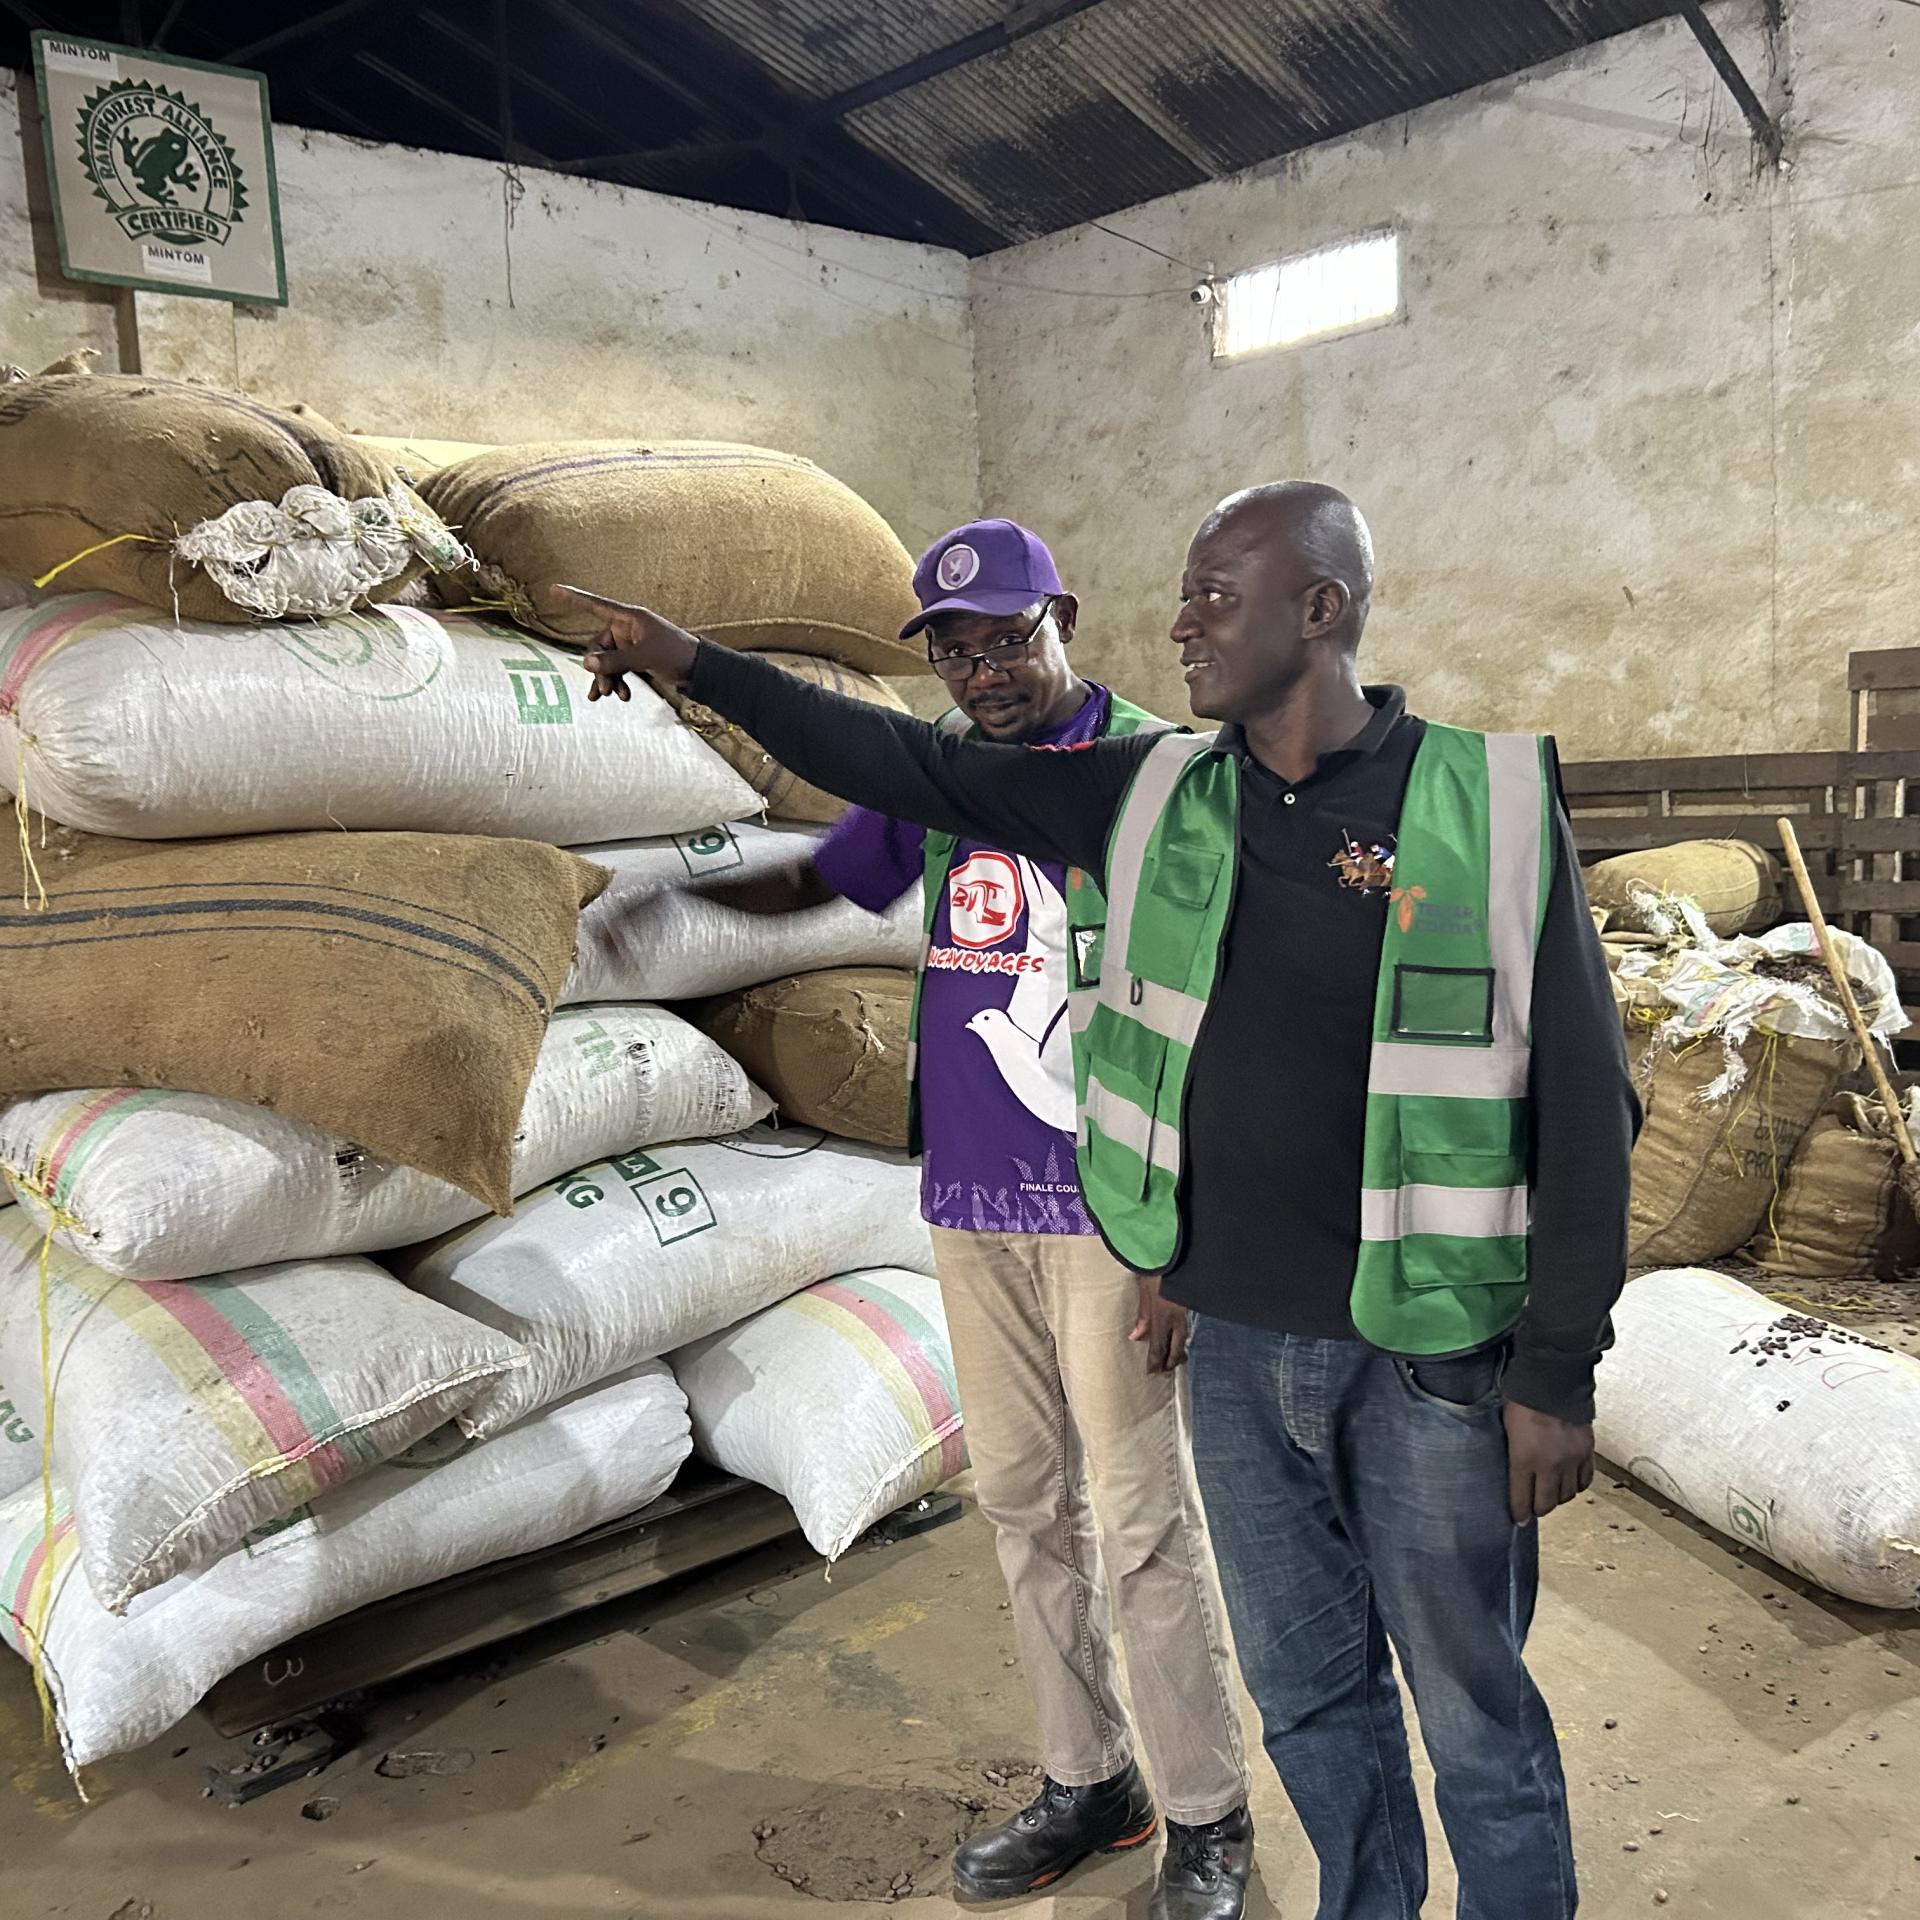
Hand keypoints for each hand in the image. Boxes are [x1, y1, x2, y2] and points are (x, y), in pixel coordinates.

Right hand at [551, 585, 700, 699]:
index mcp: (629, 617)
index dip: (573, 597)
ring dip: (607, 678)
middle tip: (603, 689)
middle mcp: (626, 628)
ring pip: (605, 661)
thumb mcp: (644, 657)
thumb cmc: (675, 653)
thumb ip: (615, 661)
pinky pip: (617, 669)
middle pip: (597, 646)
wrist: (698, 669)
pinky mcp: (634, 659)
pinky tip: (622, 696)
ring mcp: (629, 644)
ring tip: (610, 695)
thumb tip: (587, 663)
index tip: (553, 589)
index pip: (595, 605)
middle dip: (598, 667)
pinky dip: (617, 682)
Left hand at [1129, 1273, 1188, 1374]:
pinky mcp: (1188, 1302)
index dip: (1155, 1362)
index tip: (1151, 1373)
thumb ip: (1142, 1315)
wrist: (1174, 1252)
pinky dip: (1180, 1335)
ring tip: (1176, 1358)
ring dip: (1178, 1349)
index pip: (1158, 1346)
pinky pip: (1184, 1325)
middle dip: (1171, 1361)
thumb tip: (1135, 1337)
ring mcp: (1184, 1310)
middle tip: (1166, 1372)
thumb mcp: (1144, 1290)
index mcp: (1162, 1316)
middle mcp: (1176, 1317)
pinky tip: (1178, 1335)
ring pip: (1182, 1336)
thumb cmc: (1155, 1269)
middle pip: (1175, 1346)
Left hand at [1503, 1402, 1593, 1524]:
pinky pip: (1584, 1481)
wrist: (1553, 1380)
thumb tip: (1513, 1469)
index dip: (1519, 1513)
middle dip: (1538, 1509)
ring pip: (1566, 1495)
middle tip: (1533, 1508)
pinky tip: (1570, 1483)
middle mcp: (1548, 1465)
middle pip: (1546, 1503)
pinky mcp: (1587, 1452)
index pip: (1521, 1498)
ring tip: (1551, 1494)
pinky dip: (1576, 1486)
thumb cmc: (1522, 1399)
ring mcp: (1570, 1460)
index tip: (1518, 1520)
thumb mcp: (1507, 1427)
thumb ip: (1512, 1452)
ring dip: (1558, 1498)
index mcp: (1523, 1459)